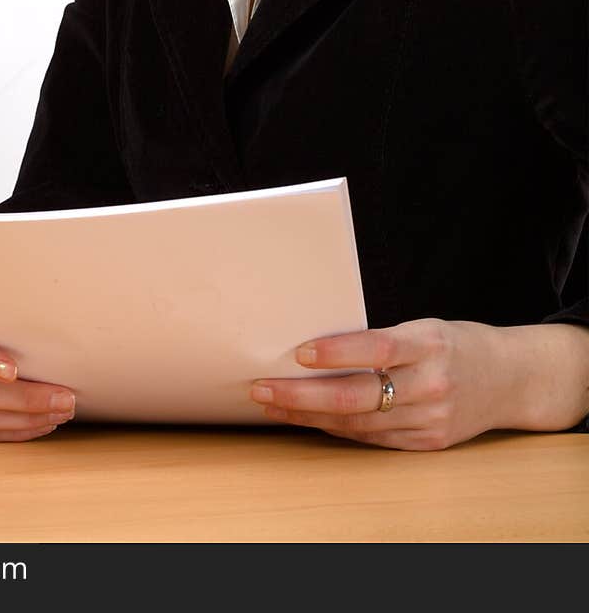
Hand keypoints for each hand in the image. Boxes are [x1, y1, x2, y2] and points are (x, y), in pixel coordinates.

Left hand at [250, 318, 512, 450]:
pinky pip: (372, 439)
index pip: (378, 348)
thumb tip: (317, 346)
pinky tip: (307, 418)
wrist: (510, 380)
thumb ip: (382, 340)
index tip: (299, 352)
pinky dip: (336, 428)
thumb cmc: (455, 344)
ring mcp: (430, 419)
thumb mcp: (425, 328)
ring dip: (308, 415)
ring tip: (271, 403)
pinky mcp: (427, 443)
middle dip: (303, 395)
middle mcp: (431, 385)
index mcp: (430, 344)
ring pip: (358, 423)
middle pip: (358, 396)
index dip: (338, 351)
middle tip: (262, 387)